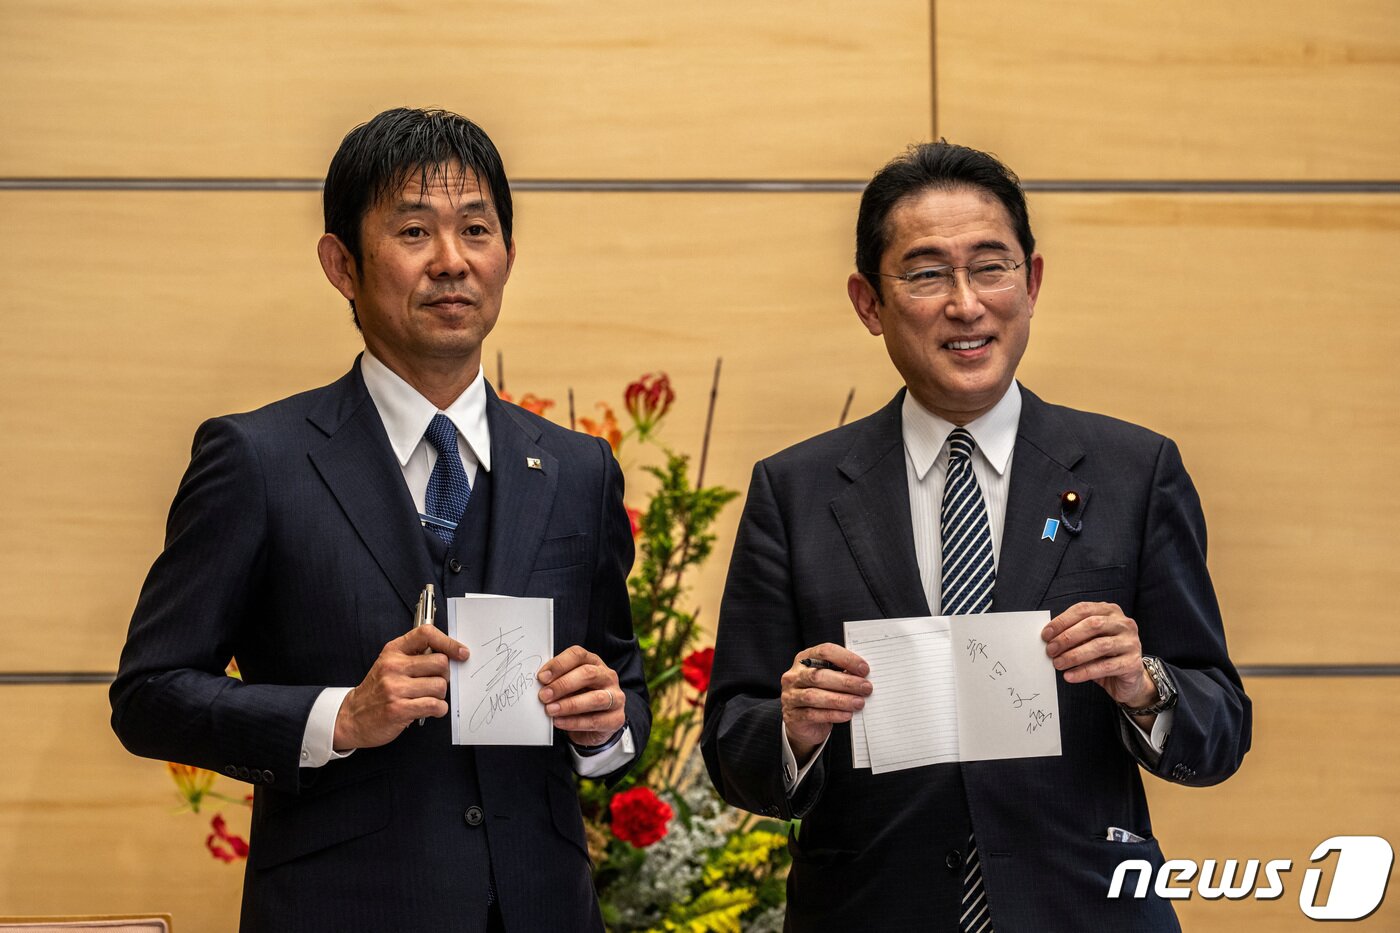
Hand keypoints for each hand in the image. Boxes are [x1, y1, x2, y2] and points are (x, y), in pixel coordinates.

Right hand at [333, 625, 468, 750]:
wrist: (351, 717)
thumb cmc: (377, 691)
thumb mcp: (390, 664)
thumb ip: (415, 656)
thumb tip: (451, 655)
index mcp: (393, 651)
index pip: (426, 634)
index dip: (449, 642)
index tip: (461, 653)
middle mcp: (393, 666)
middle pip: (440, 663)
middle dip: (445, 676)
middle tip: (435, 683)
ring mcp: (395, 688)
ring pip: (440, 686)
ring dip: (440, 695)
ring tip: (428, 698)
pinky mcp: (399, 709)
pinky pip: (435, 705)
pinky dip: (439, 709)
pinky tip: (430, 709)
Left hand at [537, 645, 624, 746]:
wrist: (596, 724)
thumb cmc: (578, 698)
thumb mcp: (568, 686)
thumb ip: (556, 681)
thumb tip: (538, 684)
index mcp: (594, 662)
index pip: (578, 655)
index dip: (559, 664)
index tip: (542, 677)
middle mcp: (607, 676)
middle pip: (588, 674)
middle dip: (563, 685)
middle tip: (544, 695)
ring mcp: (615, 697)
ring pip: (595, 698)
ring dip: (570, 705)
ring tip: (551, 710)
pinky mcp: (616, 718)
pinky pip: (596, 720)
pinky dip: (575, 722)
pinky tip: (559, 722)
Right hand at [780, 644, 870, 763]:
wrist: (802, 722)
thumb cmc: (821, 695)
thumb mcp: (829, 680)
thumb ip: (842, 674)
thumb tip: (864, 676)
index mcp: (804, 660)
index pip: (824, 652)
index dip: (845, 659)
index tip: (864, 669)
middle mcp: (794, 676)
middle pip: (818, 675)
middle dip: (846, 681)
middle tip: (866, 687)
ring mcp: (790, 696)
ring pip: (814, 696)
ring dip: (840, 699)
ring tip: (859, 703)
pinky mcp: (793, 716)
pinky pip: (813, 714)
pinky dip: (833, 714)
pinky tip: (847, 714)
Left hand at [1042, 601, 1155, 708]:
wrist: (1128, 680)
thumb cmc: (1104, 657)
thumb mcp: (1088, 641)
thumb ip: (1073, 635)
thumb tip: (1049, 638)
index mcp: (1110, 611)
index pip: (1083, 610)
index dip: (1062, 621)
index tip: (1046, 634)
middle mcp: (1124, 624)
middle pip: (1092, 625)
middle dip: (1067, 638)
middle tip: (1050, 650)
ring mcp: (1131, 642)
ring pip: (1099, 646)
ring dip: (1074, 656)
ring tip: (1058, 664)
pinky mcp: (1133, 663)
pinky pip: (1105, 666)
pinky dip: (1084, 672)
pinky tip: (1070, 676)